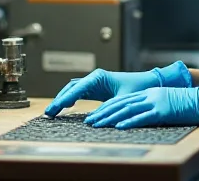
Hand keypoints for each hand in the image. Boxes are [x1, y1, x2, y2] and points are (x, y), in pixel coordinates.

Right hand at [44, 61, 192, 117]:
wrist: (149, 84)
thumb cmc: (139, 89)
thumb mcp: (123, 102)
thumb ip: (108, 110)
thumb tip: (93, 120)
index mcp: (99, 77)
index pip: (76, 88)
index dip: (63, 99)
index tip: (54, 108)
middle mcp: (95, 78)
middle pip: (70, 88)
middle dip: (58, 100)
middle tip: (48, 113)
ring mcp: (94, 83)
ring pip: (72, 90)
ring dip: (62, 99)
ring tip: (52, 112)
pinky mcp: (97, 89)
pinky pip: (78, 93)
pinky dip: (70, 99)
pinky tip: (64, 108)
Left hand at [84, 82, 198, 129]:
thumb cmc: (189, 102)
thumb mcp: (168, 101)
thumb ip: (155, 105)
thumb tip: (143, 114)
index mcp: (150, 92)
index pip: (123, 99)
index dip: (108, 107)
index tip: (96, 114)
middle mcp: (150, 95)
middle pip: (121, 103)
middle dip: (103, 113)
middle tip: (90, 120)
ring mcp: (156, 102)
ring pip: (127, 109)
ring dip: (110, 118)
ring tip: (98, 124)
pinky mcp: (163, 111)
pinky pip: (142, 117)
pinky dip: (128, 122)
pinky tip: (118, 126)